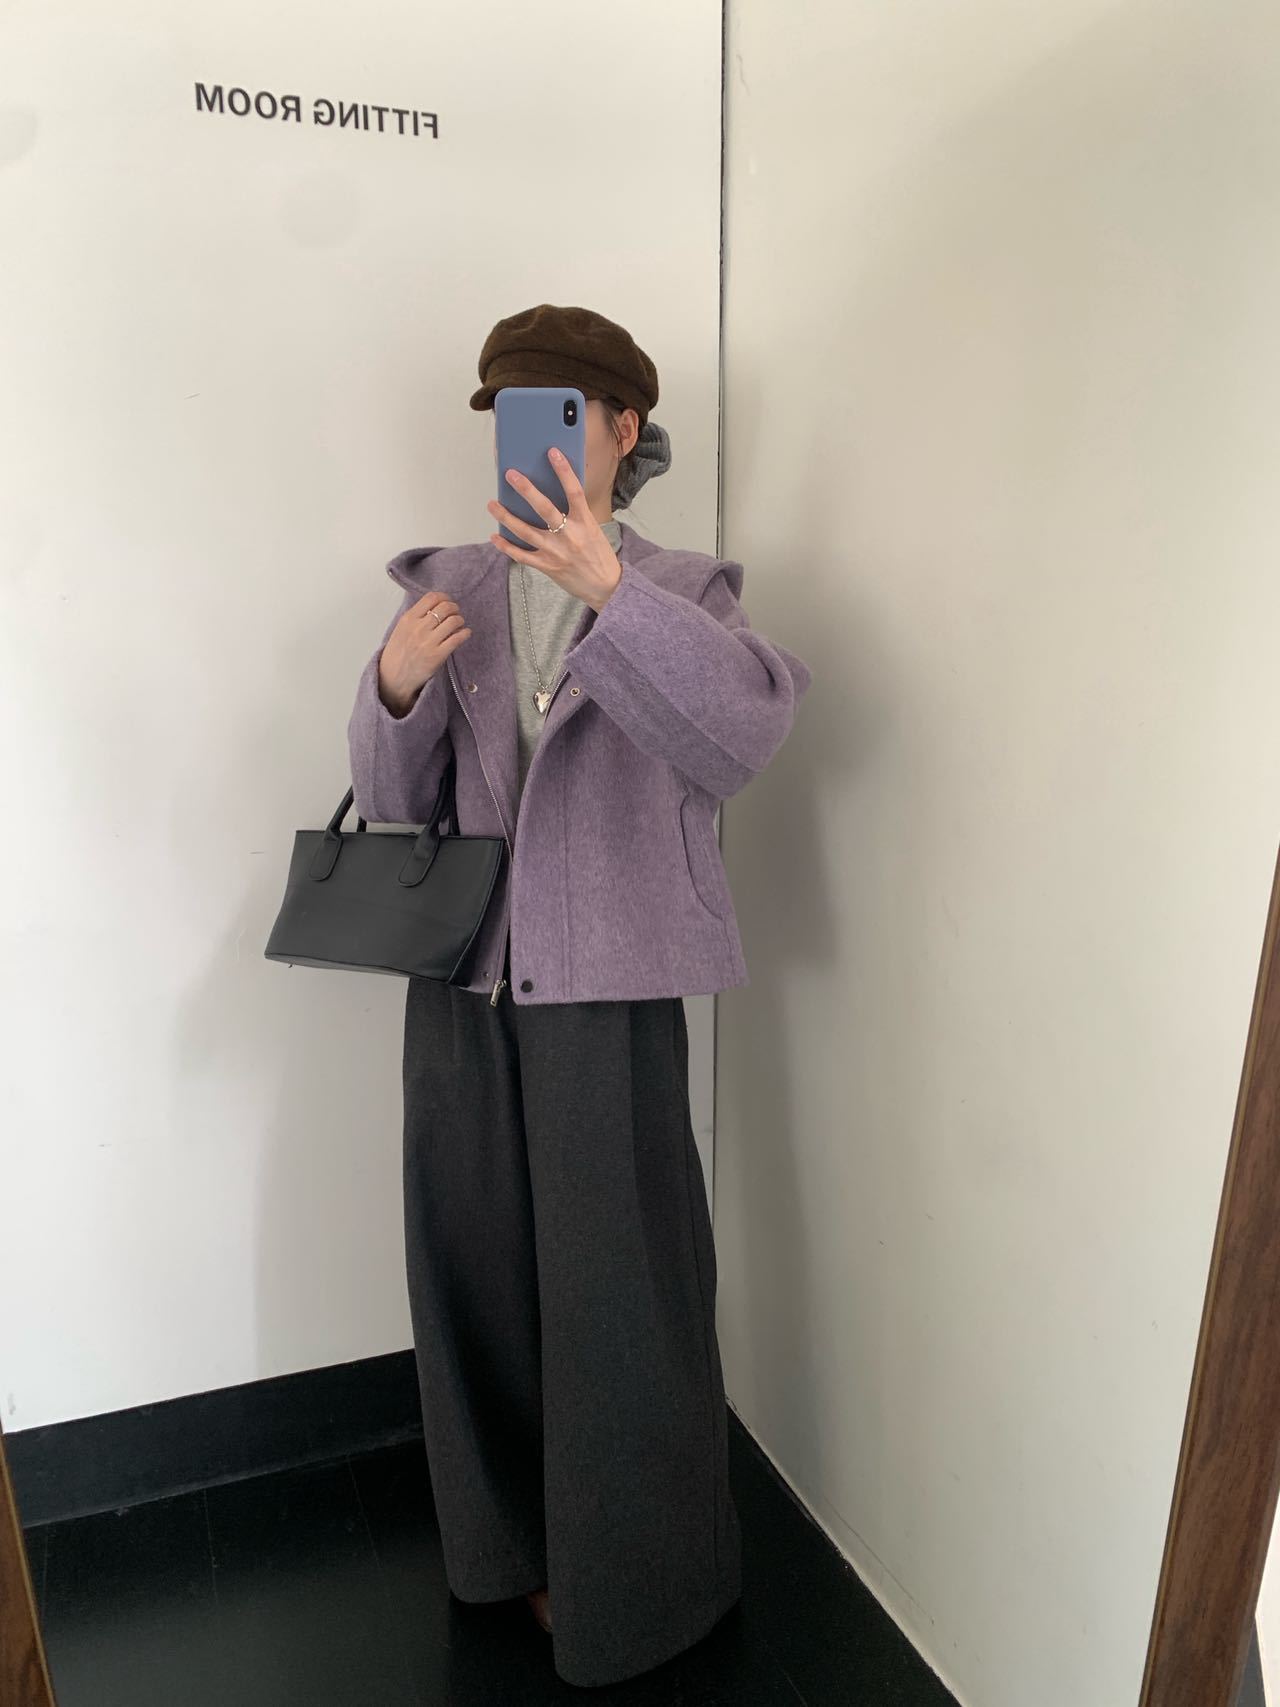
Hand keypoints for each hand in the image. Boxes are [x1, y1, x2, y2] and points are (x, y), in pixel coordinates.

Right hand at [378, 592, 470, 714]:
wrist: (394, 677)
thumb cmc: (399, 652)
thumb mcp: (401, 629)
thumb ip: (416, 616)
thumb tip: (435, 605)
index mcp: (409, 619)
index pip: (431, 598)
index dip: (444, 597)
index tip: (447, 601)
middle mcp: (419, 628)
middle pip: (445, 607)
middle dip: (455, 608)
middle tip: (456, 613)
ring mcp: (428, 642)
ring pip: (453, 621)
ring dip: (460, 620)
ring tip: (459, 625)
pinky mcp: (438, 655)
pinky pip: (457, 638)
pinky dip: (465, 633)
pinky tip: (465, 633)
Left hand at [487, 447, 622, 612]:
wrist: (605, 587)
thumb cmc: (599, 555)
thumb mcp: (593, 529)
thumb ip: (576, 513)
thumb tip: (556, 491)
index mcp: (585, 523)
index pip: (574, 491)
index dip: (564, 471)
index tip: (552, 453)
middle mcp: (570, 536)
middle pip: (545, 509)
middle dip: (526, 490)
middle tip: (510, 475)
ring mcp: (556, 552)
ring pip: (526, 531)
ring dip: (507, 517)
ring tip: (492, 504)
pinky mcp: (547, 567)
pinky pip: (522, 556)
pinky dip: (507, 547)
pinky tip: (495, 536)